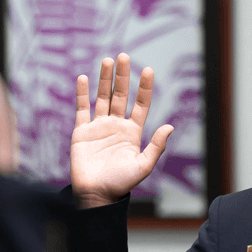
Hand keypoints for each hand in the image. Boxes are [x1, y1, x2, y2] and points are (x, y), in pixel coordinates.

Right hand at [70, 54, 173, 208]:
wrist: (95, 195)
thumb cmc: (121, 184)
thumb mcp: (143, 166)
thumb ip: (156, 146)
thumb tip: (170, 126)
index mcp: (132, 132)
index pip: (141, 104)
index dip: (144, 88)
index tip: (148, 70)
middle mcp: (116, 126)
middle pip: (120, 95)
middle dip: (123, 76)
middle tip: (124, 56)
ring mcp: (98, 127)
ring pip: (102, 97)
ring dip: (105, 79)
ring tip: (108, 60)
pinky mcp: (81, 131)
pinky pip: (82, 109)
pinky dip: (82, 94)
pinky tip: (83, 78)